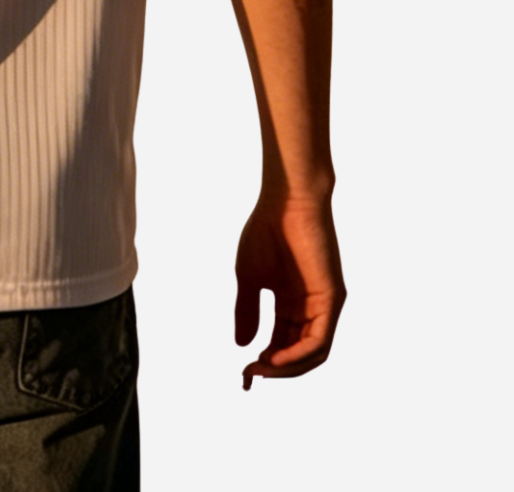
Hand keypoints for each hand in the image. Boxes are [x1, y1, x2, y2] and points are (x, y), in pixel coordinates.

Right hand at [235, 188, 345, 388]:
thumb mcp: (250, 278)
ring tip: (262, 369)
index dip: (264, 361)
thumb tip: (241, 346)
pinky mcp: (333, 299)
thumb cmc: (266, 231)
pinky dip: (299, 355)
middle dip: (275, 369)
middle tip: (251, 374)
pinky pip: (319, 339)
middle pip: (298, 353)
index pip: (282, 343)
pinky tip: (276, 358)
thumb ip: (247, 311)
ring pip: (312, 353)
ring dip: (287, 368)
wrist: (285, 201)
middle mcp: (311, 308)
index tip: (244, 373)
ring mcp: (324, 304)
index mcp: (292, 302)